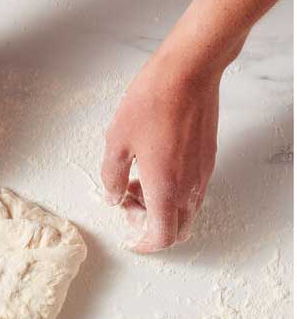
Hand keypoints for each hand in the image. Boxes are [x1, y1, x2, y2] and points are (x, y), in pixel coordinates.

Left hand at [101, 48, 219, 252]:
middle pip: (176, 228)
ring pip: (184, 209)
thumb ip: (112, 175)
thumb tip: (113, 197)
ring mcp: (203, 173)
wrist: (188, 74)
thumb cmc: (151, 103)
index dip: (143, 244)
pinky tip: (148, 167)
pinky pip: (191, 190)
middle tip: (125, 204)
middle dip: (150, 226)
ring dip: (159, 207)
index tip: (127, 237)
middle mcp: (190, 187)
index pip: (162, 237)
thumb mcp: (117, 140)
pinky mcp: (207, 159)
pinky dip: (171, 191)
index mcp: (166, 188)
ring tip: (131, 181)